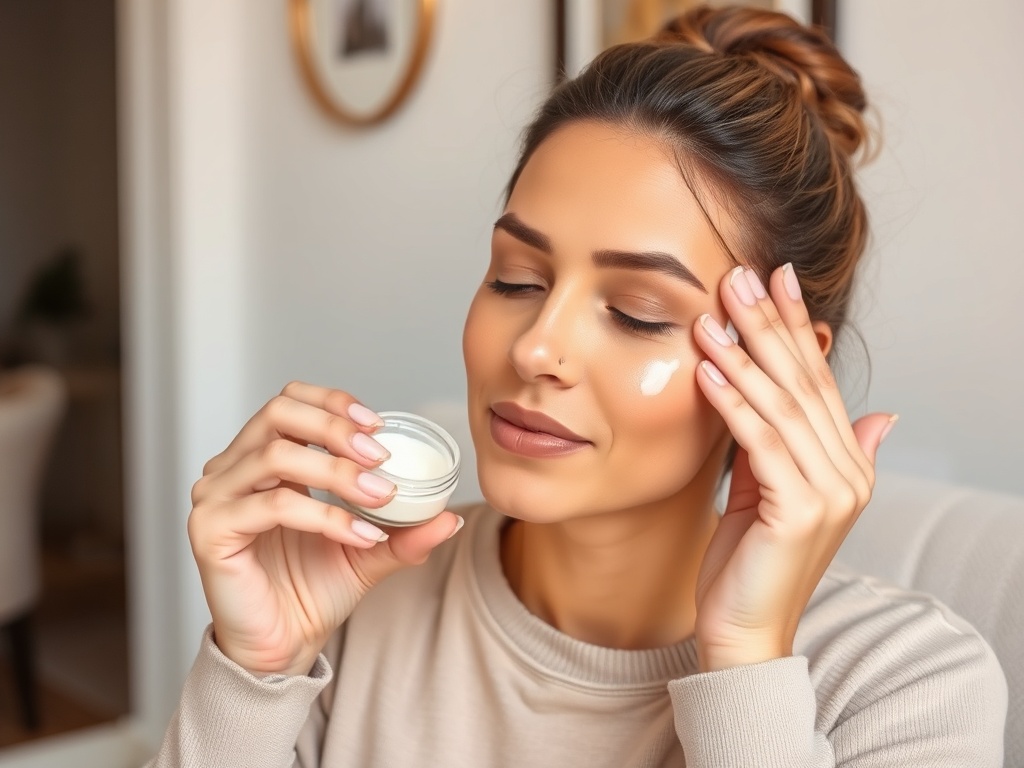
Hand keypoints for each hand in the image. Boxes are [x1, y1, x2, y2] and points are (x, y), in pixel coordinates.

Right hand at [187, 382, 461, 676]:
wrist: (283, 648)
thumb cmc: (312, 591)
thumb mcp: (369, 550)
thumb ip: (406, 530)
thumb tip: (451, 516)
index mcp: (262, 458)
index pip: (291, 400)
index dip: (335, 403)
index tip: (379, 427)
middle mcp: (232, 469)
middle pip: (279, 413)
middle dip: (337, 428)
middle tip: (381, 458)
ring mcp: (215, 497)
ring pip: (278, 455)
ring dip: (338, 472)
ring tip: (380, 497)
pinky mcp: (210, 531)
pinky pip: (273, 506)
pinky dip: (326, 516)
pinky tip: (360, 535)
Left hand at [691, 265, 895, 672]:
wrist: (741, 631)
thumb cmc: (746, 561)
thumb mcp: (769, 490)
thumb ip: (793, 444)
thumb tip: (869, 413)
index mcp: (845, 464)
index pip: (817, 381)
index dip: (793, 328)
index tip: (770, 279)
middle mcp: (849, 474)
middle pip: (804, 383)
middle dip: (769, 326)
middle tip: (739, 276)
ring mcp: (831, 494)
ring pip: (783, 406)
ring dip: (745, 355)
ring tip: (714, 313)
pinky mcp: (801, 511)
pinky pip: (761, 441)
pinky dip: (733, 401)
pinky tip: (706, 368)